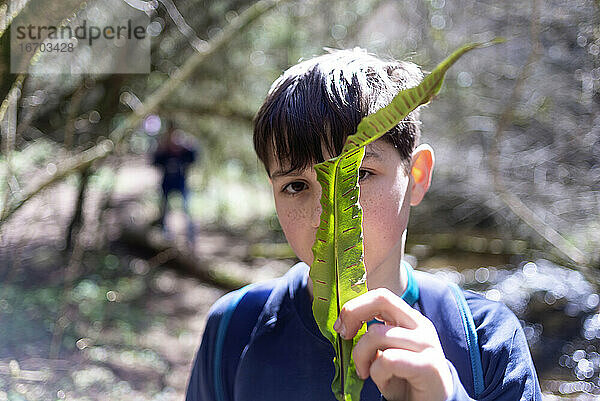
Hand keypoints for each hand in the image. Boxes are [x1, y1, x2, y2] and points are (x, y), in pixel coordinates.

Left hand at [333, 288, 452, 400]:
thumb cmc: (405, 379)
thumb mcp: (386, 351)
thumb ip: (373, 335)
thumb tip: (344, 325)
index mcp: (410, 319)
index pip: (380, 295)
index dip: (355, 306)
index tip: (341, 327)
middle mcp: (421, 325)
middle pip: (381, 300)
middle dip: (353, 315)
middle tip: (345, 337)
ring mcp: (427, 344)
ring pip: (376, 334)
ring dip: (361, 356)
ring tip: (366, 372)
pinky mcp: (429, 366)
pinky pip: (388, 360)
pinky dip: (377, 373)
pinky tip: (384, 382)